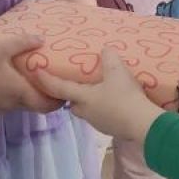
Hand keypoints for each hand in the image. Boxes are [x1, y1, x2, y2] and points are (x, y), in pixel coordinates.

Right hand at [0, 34, 61, 114]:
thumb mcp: (1, 48)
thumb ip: (22, 42)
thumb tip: (41, 39)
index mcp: (19, 92)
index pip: (46, 105)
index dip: (58, 101)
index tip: (65, 91)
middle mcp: (11, 105)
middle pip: (35, 106)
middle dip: (46, 97)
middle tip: (52, 82)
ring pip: (22, 105)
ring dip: (30, 96)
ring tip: (34, 79)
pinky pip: (10, 104)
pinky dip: (17, 96)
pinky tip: (12, 82)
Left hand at [29, 48, 161, 142]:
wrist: (143, 124)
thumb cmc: (124, 97)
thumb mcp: (118, 71)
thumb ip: (109, 58)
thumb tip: (105, 50)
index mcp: (82, 98)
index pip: (58, 88)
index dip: (45, 79)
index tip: (35, 72)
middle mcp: (86, 112)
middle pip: (72, 103)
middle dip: (71, 94)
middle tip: (76, 82)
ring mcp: (99, 123)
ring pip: (87, 110)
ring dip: (89, 101)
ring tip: (100, 89)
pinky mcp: (111, 128)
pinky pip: (102, 115)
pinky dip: (104, 107)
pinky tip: (115, 101)